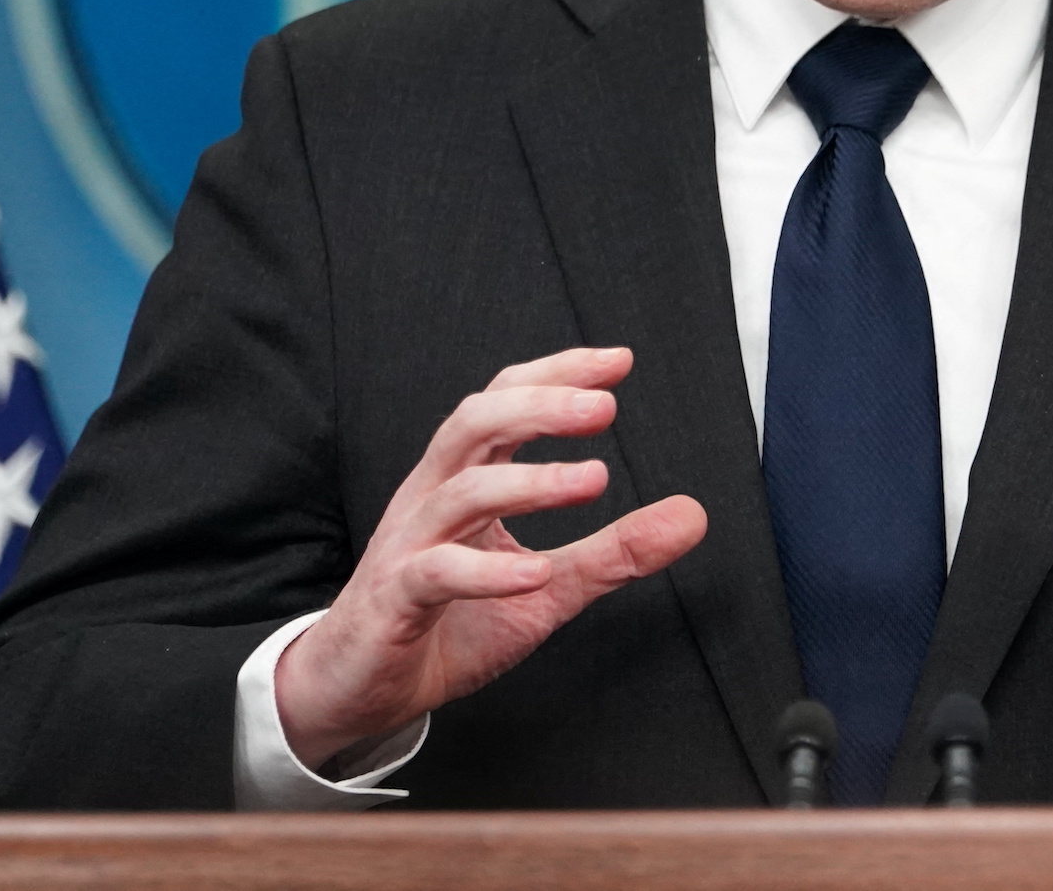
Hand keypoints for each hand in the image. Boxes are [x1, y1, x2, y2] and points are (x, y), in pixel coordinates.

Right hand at [274, 346, 707, 767]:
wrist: (359, 690)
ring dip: (530, 482)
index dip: (556, 375)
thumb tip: (693, 515)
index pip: (503, 402)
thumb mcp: (547, 588)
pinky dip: (489, 571)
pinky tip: (536, 574)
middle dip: (539, 406)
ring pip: (460, 492)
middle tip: (605, 407)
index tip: (618, 362)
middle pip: (475, 423)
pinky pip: (437, 572)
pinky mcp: (394, 600)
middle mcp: (431, 498)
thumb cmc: (446, 625)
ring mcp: (408, 545)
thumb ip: (613, 550)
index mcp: (462, 480)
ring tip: (594, 479)